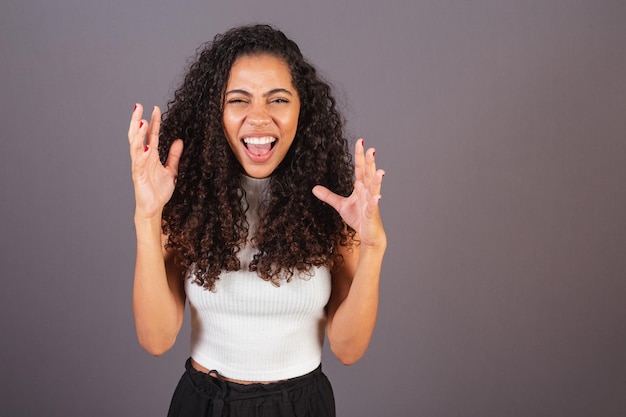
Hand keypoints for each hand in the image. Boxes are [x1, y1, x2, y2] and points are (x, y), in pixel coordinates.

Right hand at [128, 104, 183, 218]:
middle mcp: (143, 158)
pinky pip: (139, 164)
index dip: (153, 122)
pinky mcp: (138, 176)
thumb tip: (178, 140)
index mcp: (151, 156)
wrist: (154, 208)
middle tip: (138, 106)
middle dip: (137, 121)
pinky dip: (141, 155)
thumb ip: (174, 156)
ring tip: (141, 122)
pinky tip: (145, 148)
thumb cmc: (159, 191)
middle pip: (138, 136)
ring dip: (138, 135)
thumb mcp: (171, 170)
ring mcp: (139, 166)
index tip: (156, 108)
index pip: (151, 134)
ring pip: (135, 147)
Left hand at [313, 139, 385, 247]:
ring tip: (379, 171)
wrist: (368, 235)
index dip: (359, 156)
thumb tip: (314, 188)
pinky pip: (373, 207)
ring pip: (374, 189)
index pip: (360, 169)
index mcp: (361, 187)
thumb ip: (329, 196)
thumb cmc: (358, 218)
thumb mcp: (341, 205)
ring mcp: (371, 202)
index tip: (360, 141)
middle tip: (371, 149)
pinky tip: (377, 196)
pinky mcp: (372, 214)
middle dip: (370, 163)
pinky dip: (374, 202)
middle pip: (369, 175)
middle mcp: (367, 192)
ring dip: (377, 181)